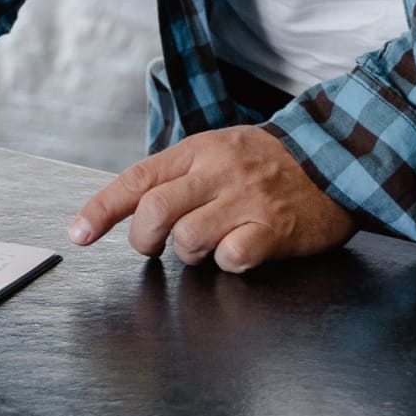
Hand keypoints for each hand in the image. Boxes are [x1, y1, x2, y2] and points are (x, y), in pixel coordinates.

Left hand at [68, 123, 356, 273]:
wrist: (337, 158)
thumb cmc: (269, 163)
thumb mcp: (218, 152)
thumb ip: (178, 177)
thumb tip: (132, 208)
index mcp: (197, 152)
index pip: (136, 179)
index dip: (101, 209)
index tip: (78, 234)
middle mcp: (217, 173)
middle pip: (154, 209)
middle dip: (143, 239)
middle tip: (153, 248)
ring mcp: (246, 200)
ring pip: (189, 238)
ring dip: (189, 255)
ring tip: (209, 246)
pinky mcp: (275, 229)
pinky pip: (233, 257)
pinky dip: (228, 263)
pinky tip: (240, 253)